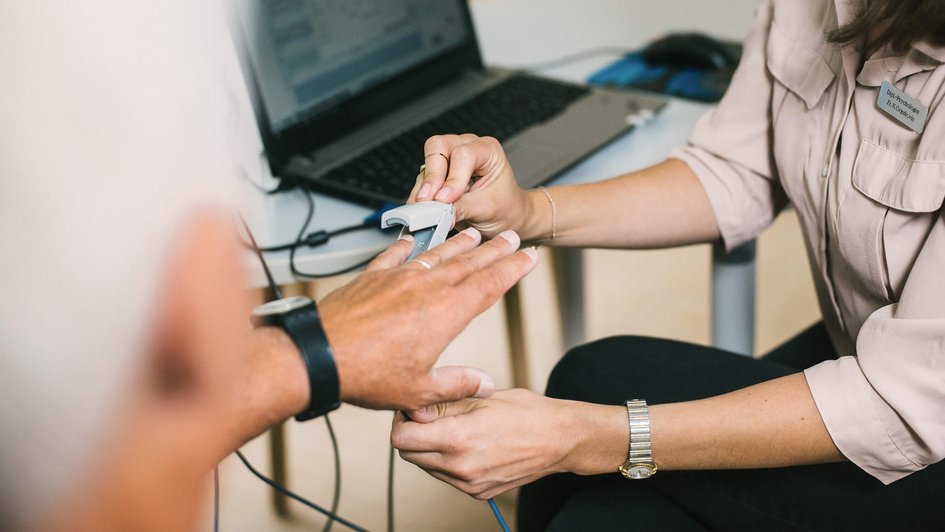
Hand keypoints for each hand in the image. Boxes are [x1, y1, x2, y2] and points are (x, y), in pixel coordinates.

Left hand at [317, 228, 538, 410]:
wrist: (320, 355)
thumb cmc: (366, 373)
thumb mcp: (418, 390)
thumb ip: (455, 384)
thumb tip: (483, 384)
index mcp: (445, 314)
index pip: (489, 285)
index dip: (513, 269)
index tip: (528, 256)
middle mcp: (425, 288)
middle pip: (470, 264)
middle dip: (494, 250)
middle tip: (511, 238)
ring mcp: (398, 278)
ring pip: (437, 255)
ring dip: (459, 244)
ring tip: (474, 235)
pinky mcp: (372, 277)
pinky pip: (394, 255)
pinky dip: (407, 246)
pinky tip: (413, 241)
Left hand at [391, 389, 625, 498]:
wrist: (559, 439)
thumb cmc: (525, 411)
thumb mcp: (481, 397)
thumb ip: (443, 405)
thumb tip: (414, 407)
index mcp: (458, 439)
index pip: (402, 439)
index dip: (402, 421)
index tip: (414, 409)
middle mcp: (460, 467)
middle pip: (409, 455)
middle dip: (413, 434)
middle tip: (429, 417)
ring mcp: (469, 483)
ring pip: (427, 466)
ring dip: (430, 448)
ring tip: (454, 429)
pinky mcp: (478, 492)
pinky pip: (447, 477)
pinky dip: (448, 461)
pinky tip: (470, 444)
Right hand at [409, 135, 543, 240]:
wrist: (506, 218)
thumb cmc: (506, 208)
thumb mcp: (487, 209)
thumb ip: (461, 207)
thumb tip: (437, 210)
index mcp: (487, 150)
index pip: (463, 154)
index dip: (452, 178)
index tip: (446, 200)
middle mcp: (466, 148)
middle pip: (438, 147)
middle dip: (432, 176)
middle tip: (429, 201)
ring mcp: (450, 159)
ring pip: (426, 164)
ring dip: (424, 189)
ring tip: (428, 211)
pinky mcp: (438, 174)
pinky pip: (422, 180)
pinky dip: (420, 196)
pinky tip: (424, 211)